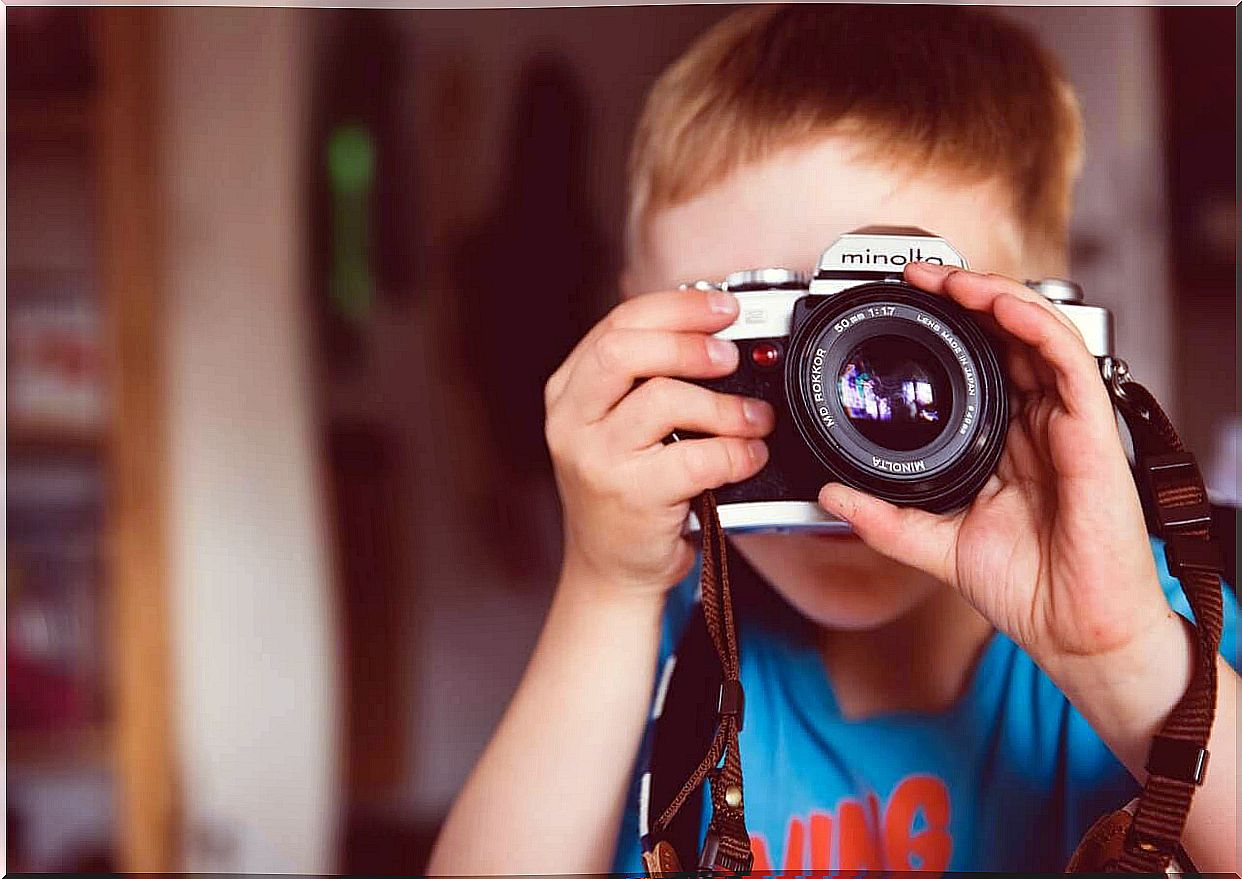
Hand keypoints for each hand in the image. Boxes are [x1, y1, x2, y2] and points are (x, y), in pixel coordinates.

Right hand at [545, 288, 774, 600]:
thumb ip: (646, 379)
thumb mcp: (616, 426)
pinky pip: (695, 459)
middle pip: (624, 351)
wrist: (609, 568)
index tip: (723, 307)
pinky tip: (750, 455)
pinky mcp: (630, 497)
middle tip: (731, 356)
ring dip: (724, 404)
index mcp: (570, 391)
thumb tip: (715, 331)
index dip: (676, 307)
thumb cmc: (625, 490)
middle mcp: (572, 421)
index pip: (617, 324)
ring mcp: (597, 460)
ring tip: (755, 417)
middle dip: (689, 343)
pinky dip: (735, 452)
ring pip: (662, 400)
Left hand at [817, 264, 1169, 669]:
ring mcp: (1066, 422)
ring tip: (948, 279)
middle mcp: (1038, 422)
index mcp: (1006, 441)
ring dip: (992, 296)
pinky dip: (1032, 324)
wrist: (1072, 630)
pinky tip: (996, 306)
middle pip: (1006, 335)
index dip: (946, 327)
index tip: (901, 306)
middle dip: (963, 296)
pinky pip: (1066, 360)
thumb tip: (829, 496)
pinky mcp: (1092, 430)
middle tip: (916, 276)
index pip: (980, 362)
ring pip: (1036, 332)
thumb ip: (884, 519)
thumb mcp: (935, 545)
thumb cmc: (1026, 588)